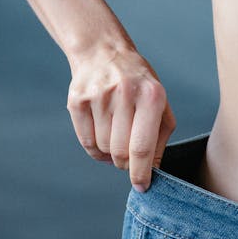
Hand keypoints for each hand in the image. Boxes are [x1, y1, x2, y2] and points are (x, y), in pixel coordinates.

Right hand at [66, 44, 175, 191]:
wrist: (103, 52)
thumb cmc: (138, 84)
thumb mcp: (159, 102)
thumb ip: (159, 137)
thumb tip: (153, 171)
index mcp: (151, 95)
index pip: (142, 147)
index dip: (141, 173)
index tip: (142, 187)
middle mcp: (125, 94)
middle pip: (120, 152)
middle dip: (126, 163)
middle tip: (129, 157)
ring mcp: (98, 96)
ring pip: (103, 149)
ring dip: (110, 153)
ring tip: (116, 135)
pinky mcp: (77, 100)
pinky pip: (86, 142)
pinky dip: (95, 148)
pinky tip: (102, 133)